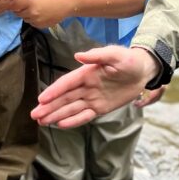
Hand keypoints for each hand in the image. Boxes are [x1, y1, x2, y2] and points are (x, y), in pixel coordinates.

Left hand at [10, 0, 70, 27]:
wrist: (70, 0)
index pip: (12, 4)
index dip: (12, 2)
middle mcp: (31, 11)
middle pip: (17, 12)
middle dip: (20, 7)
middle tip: (28, 1)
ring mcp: (36, 20)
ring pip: (24, 18)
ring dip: (26, 13)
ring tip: (37, 6)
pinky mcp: (41, 26)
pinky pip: (32, 22)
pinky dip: (33, 18)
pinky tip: (42, 12)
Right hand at [30, 45, 160, 128]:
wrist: (144, 71)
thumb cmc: (129, 60)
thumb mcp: (115, 54)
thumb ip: (97, 55)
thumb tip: (78, 55)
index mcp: (87, 73)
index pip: (66, 84)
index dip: (53, 91)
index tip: (41, 99)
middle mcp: (86, 87)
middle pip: (64, 98)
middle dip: (49, 107)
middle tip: (34, 115)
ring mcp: (92, 98)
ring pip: (71, 108)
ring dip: (56, 115)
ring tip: (41, 122)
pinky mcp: (100, 107)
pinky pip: (85, 116)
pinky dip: (73, 120)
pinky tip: (60, 125)